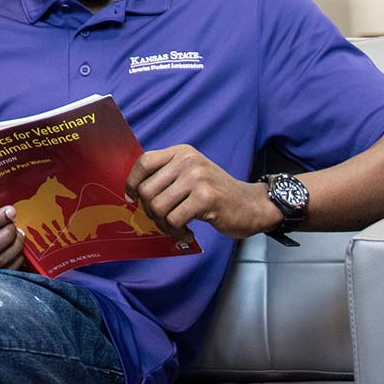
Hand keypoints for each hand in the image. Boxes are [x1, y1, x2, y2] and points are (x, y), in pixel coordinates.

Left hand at [126, 145, 283, 241]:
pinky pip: (174, 219)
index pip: (143, 162)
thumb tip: (133, 193)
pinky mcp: (206, 197)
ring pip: (158, 207)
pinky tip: (186, 231)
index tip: (133, 199)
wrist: (251, 205)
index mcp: (181, 152)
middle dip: (150, 212)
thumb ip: (166, 177)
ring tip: (176, 227)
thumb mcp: (191, 175)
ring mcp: (198, 178)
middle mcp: (188, 160)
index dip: (132, 183)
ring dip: (163, 224)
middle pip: (147, 190)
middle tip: (163, 220)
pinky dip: (176, 231)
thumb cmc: (216, 194)